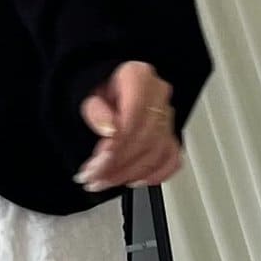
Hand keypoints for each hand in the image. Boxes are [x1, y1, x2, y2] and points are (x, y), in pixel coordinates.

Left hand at [74, 60, 181, 191]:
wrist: (111, 86)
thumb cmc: (101, 89)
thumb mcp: (88, 93)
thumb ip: (96, 110)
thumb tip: (108, 127)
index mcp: (140, 78)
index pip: (134, 118)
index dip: (117, 145)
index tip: (99, 161)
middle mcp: (158, 97)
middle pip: (145, 139)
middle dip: (117, 164)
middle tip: (94, 177)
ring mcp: (167, 116)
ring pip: (156, 153)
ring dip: (129, 174)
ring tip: (104, 181)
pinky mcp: (170, 134)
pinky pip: (171, 159)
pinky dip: (156, 174)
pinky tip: (135, 181)